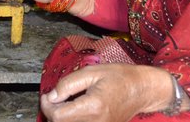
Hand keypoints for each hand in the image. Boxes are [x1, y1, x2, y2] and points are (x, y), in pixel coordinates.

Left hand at [40, 64, 175, 121]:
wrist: (142, 89)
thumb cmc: (119, 77)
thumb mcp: (92, 72)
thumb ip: (69, 84)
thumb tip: (52, 96)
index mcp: (92, 106)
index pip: (58, 116)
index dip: (47, 105)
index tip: (47, 95)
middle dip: (53, 111)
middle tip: (56, 96)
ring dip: (62, 116)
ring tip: (66, 101)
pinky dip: (73, 119)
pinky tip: (76, 108)